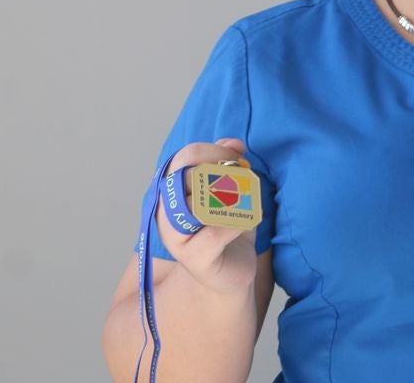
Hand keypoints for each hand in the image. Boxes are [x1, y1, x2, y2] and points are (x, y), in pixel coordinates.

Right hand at [155, 138, 259, 296]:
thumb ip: (226, 164)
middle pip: (187, 176)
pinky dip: (237, 223)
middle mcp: (166, 212)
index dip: (215, 151)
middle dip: (223, 172)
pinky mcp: (194, 259)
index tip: (238, 158)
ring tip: (244, 202)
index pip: (185, 157)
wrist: (232, 271)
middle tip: (244, 179)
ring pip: (196, 203)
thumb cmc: (228, 227)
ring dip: (229, 197)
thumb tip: (233, 143)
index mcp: (171, 191)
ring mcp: (176, 238)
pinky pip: (216, 232)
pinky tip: (247, 223)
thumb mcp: (230, 190)